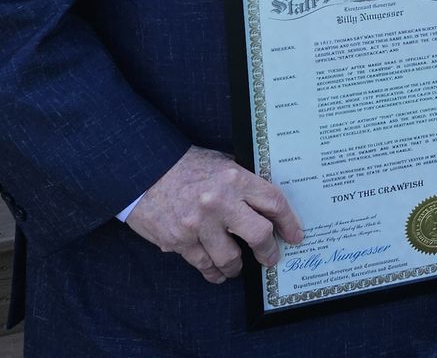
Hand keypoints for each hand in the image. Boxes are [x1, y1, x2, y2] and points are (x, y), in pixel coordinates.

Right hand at [126, 146, 302, 283]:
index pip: (274, 203)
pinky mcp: (178, 241)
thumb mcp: (220, 164)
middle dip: (268, 250)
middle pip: (259, 234)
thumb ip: (243, 182)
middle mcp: (219, 202)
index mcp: (234, 178)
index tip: (295, 236)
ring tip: (237, 266)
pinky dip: (213, 272)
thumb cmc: (184, 167)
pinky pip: (204, 265)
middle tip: (270, 257)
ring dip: (237, 266)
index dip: (289, 222)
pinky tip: (217, 272)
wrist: (141, 171)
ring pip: (230, 258)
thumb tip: (268, 204)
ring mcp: (198, 224)